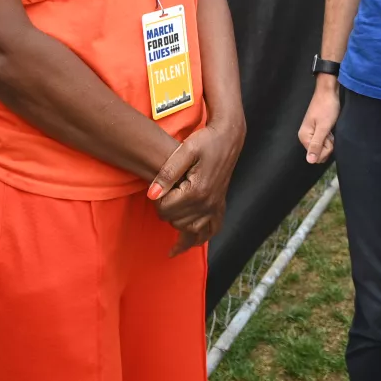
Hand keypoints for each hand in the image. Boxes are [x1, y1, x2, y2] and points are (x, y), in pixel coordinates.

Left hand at [148, 121, 243, 244]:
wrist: (228, 137)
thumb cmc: (205, 140)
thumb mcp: (184, 151)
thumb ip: (167, 173)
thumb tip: (152, 195)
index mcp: (197, 191)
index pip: (165, 210)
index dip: (157, 200)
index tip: (159, 187)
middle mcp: (208, 203)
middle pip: (175, 222)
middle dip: (166, 211)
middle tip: (165, 194)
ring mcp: (215, 206)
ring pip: (190, 230)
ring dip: (178, 226)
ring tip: (169, 219)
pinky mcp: (220, 205)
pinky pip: (211, 230)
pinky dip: (199, 238)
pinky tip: (187, 244)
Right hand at [298, 78, 340, 163]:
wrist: (329, 91)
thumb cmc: (327, 107)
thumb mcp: (323, 127)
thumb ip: (316, 145)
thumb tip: (310, 161)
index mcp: (304, 136)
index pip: (316, 156)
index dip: (325, 148)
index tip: (327, 135)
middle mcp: (306, 136)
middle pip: (319, 153)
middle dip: (327, 145)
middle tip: (329, 130)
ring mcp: (311, 133)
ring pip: (323, 147)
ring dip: (330, 140)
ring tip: (329, 127)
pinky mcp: (317, 130)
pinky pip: (324, 141)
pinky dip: (330, 136)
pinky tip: (330, 127)